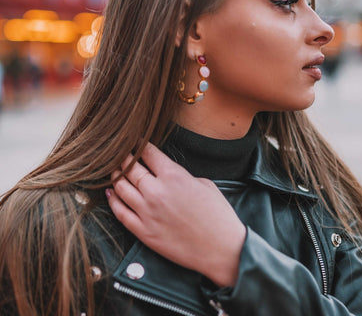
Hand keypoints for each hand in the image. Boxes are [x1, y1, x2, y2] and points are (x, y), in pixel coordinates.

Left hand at [106, 143, 245, 286]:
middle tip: (122, 154)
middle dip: (125, 159)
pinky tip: (111, 194)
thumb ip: (182, 176)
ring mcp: (147, 213)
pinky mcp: (143, 232)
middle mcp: (156, 191)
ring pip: (120, 188)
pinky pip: (120, 213)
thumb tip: (169, 175)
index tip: (136, 142)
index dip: (140, 145)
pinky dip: (113, 200)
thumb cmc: (217, 215)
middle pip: (130, 168)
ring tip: (115, 171)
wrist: (221, 248)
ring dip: (116, 177)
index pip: (148, 153)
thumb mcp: (204, 184)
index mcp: (174, 176)